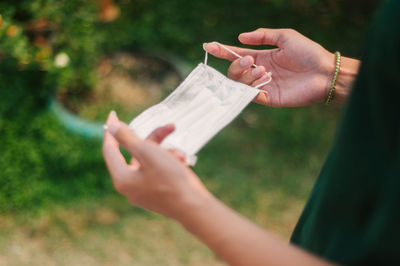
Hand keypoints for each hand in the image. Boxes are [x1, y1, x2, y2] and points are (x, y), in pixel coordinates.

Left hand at [102, 111, 210, 218]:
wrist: (194, 206)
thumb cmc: (170, 179)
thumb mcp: (147, 152)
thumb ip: (127, 138)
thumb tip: (111, 126)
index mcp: (122, 178)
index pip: (110, 149)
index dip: (112, 130)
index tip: (113, 113)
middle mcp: (130, 186)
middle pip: (135, 153)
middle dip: (154, 140)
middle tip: (169, 128)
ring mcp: (144, 191)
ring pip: (150, 160)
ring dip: (165, 152)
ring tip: (180, 154)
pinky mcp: (157, 193)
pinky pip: (158, 171)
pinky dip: (170, 163)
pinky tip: (182, 162)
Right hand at [204, 28, 336, 106]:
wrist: (325, 73)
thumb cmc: (308, 53)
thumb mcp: (285, 37)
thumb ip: (262, 36)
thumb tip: (240, 38)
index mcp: (262, 57)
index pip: (237, 55)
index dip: (222, 50)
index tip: (208, 45)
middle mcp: (260, 72)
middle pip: (234, 70)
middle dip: (236, 64)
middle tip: (250, 60)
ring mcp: (263, 86)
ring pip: (240, 83)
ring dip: (247, 75)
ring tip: (265, 70)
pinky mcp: (269, 98)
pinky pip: (250, 95)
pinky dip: (250, 87)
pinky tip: (262, 78)